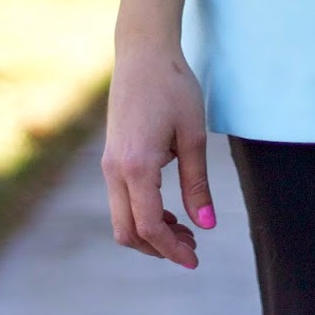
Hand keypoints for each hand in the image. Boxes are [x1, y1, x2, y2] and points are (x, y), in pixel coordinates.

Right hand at [101, 43, 213, 266]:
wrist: (143, 53)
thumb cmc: (173, 88)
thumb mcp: (193, 135)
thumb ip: (197, 183)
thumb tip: (206, 225)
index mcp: (137, 166)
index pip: (150, 225)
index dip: (172, 250)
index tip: (195, 260)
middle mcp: (114, 170)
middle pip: (128, 231)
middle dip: (159, 247)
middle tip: (193, 247)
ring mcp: (109, 164)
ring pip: (122, 218)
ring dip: (151, 232)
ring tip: (186, 229)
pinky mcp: (111, 157)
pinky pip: (121, 200)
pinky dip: (143, 213)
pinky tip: (170, 209)